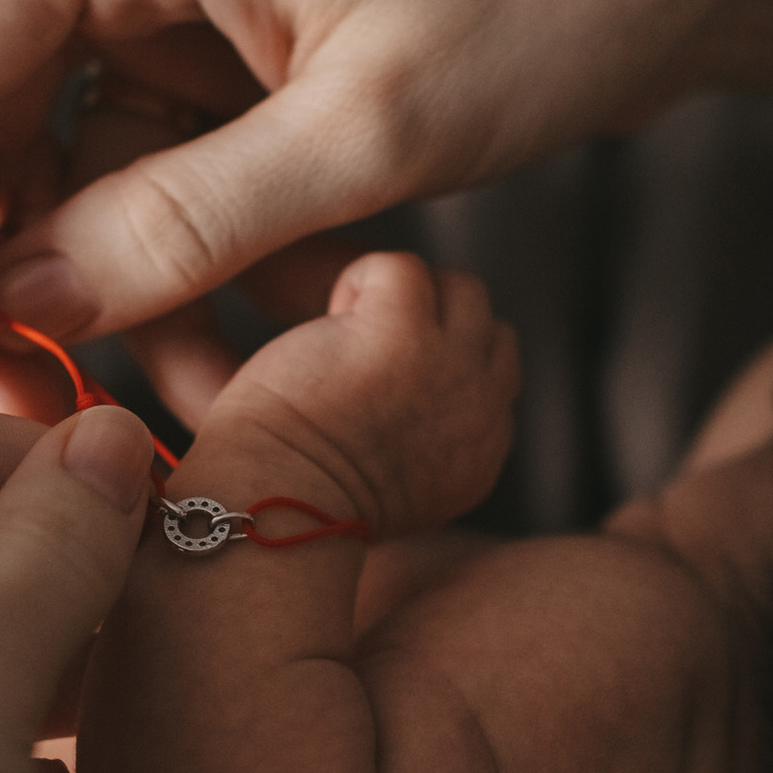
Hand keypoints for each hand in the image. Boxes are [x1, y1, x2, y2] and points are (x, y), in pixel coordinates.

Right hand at [0, 0, 772, 393]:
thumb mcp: (376, 130)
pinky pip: (161, 192)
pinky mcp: (230, 66)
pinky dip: (202, 276)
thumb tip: (19, 310)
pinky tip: (296, 328)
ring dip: (123, 305)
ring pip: (67, 185)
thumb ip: (188, 222)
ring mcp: (172, 6)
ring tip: (221, 405)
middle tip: (44, 425)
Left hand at [195, 252, 519, 539]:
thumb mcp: (403, 494)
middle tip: (370, 343)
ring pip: (461, 289)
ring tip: (347, 329)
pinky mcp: (403, 331)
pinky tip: (327, 318)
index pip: (495, 378)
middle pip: (489, 327)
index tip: (391, 373)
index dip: (445, 360)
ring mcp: (448, 365)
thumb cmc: (303, 500)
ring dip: (406, 295)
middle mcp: (479, 409)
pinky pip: (401, 266)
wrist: (277, 505)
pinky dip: (360, 278)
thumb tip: (408, 403)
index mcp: (480, 453)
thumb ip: (429, 449)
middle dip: (437, 320)